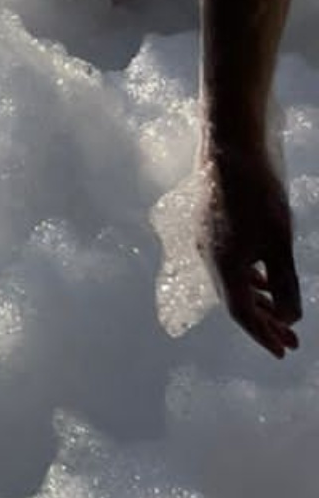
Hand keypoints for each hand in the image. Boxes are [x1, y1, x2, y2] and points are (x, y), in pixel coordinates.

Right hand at [201, 143, 301, 355]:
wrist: (229, 147)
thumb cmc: (257, 195)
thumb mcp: (279, 244)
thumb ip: (284, 285)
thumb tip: (288, 318)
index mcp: (222, 265)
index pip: (241, 313)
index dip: (263, 335)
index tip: (284, 351)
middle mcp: (208, 256)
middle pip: (235, 300)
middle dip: (264, 322)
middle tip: (292, 340)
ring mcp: (205, 239)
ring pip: (231, 282)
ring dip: (257, 300)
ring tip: (281, 314)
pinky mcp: (208, 225)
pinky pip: (228, 264)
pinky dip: (248, 278)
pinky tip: (262, 276)